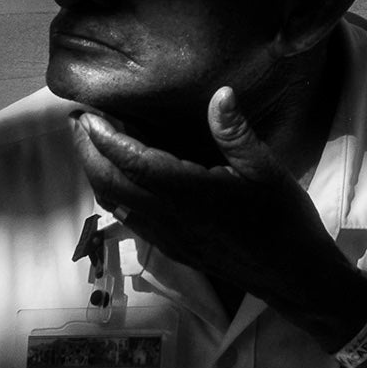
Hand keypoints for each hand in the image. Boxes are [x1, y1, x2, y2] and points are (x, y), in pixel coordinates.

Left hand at [73, 91, 366, 336]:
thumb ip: (236, 133)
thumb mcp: (266, 169)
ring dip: (96, 172)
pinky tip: (119, 178)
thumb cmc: (282, 219)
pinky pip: (129, 217)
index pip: (134, 162)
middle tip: (77, 121)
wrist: (289, 274)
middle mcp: (169, 216)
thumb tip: (220, 93)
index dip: (106, 137)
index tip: (87, 113)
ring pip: (115, 202)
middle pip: (112, 183)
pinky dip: (113, 192)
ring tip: (91, 143)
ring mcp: (167, 235)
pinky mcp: (171, 246)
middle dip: (88, 152)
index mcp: (190, 193)